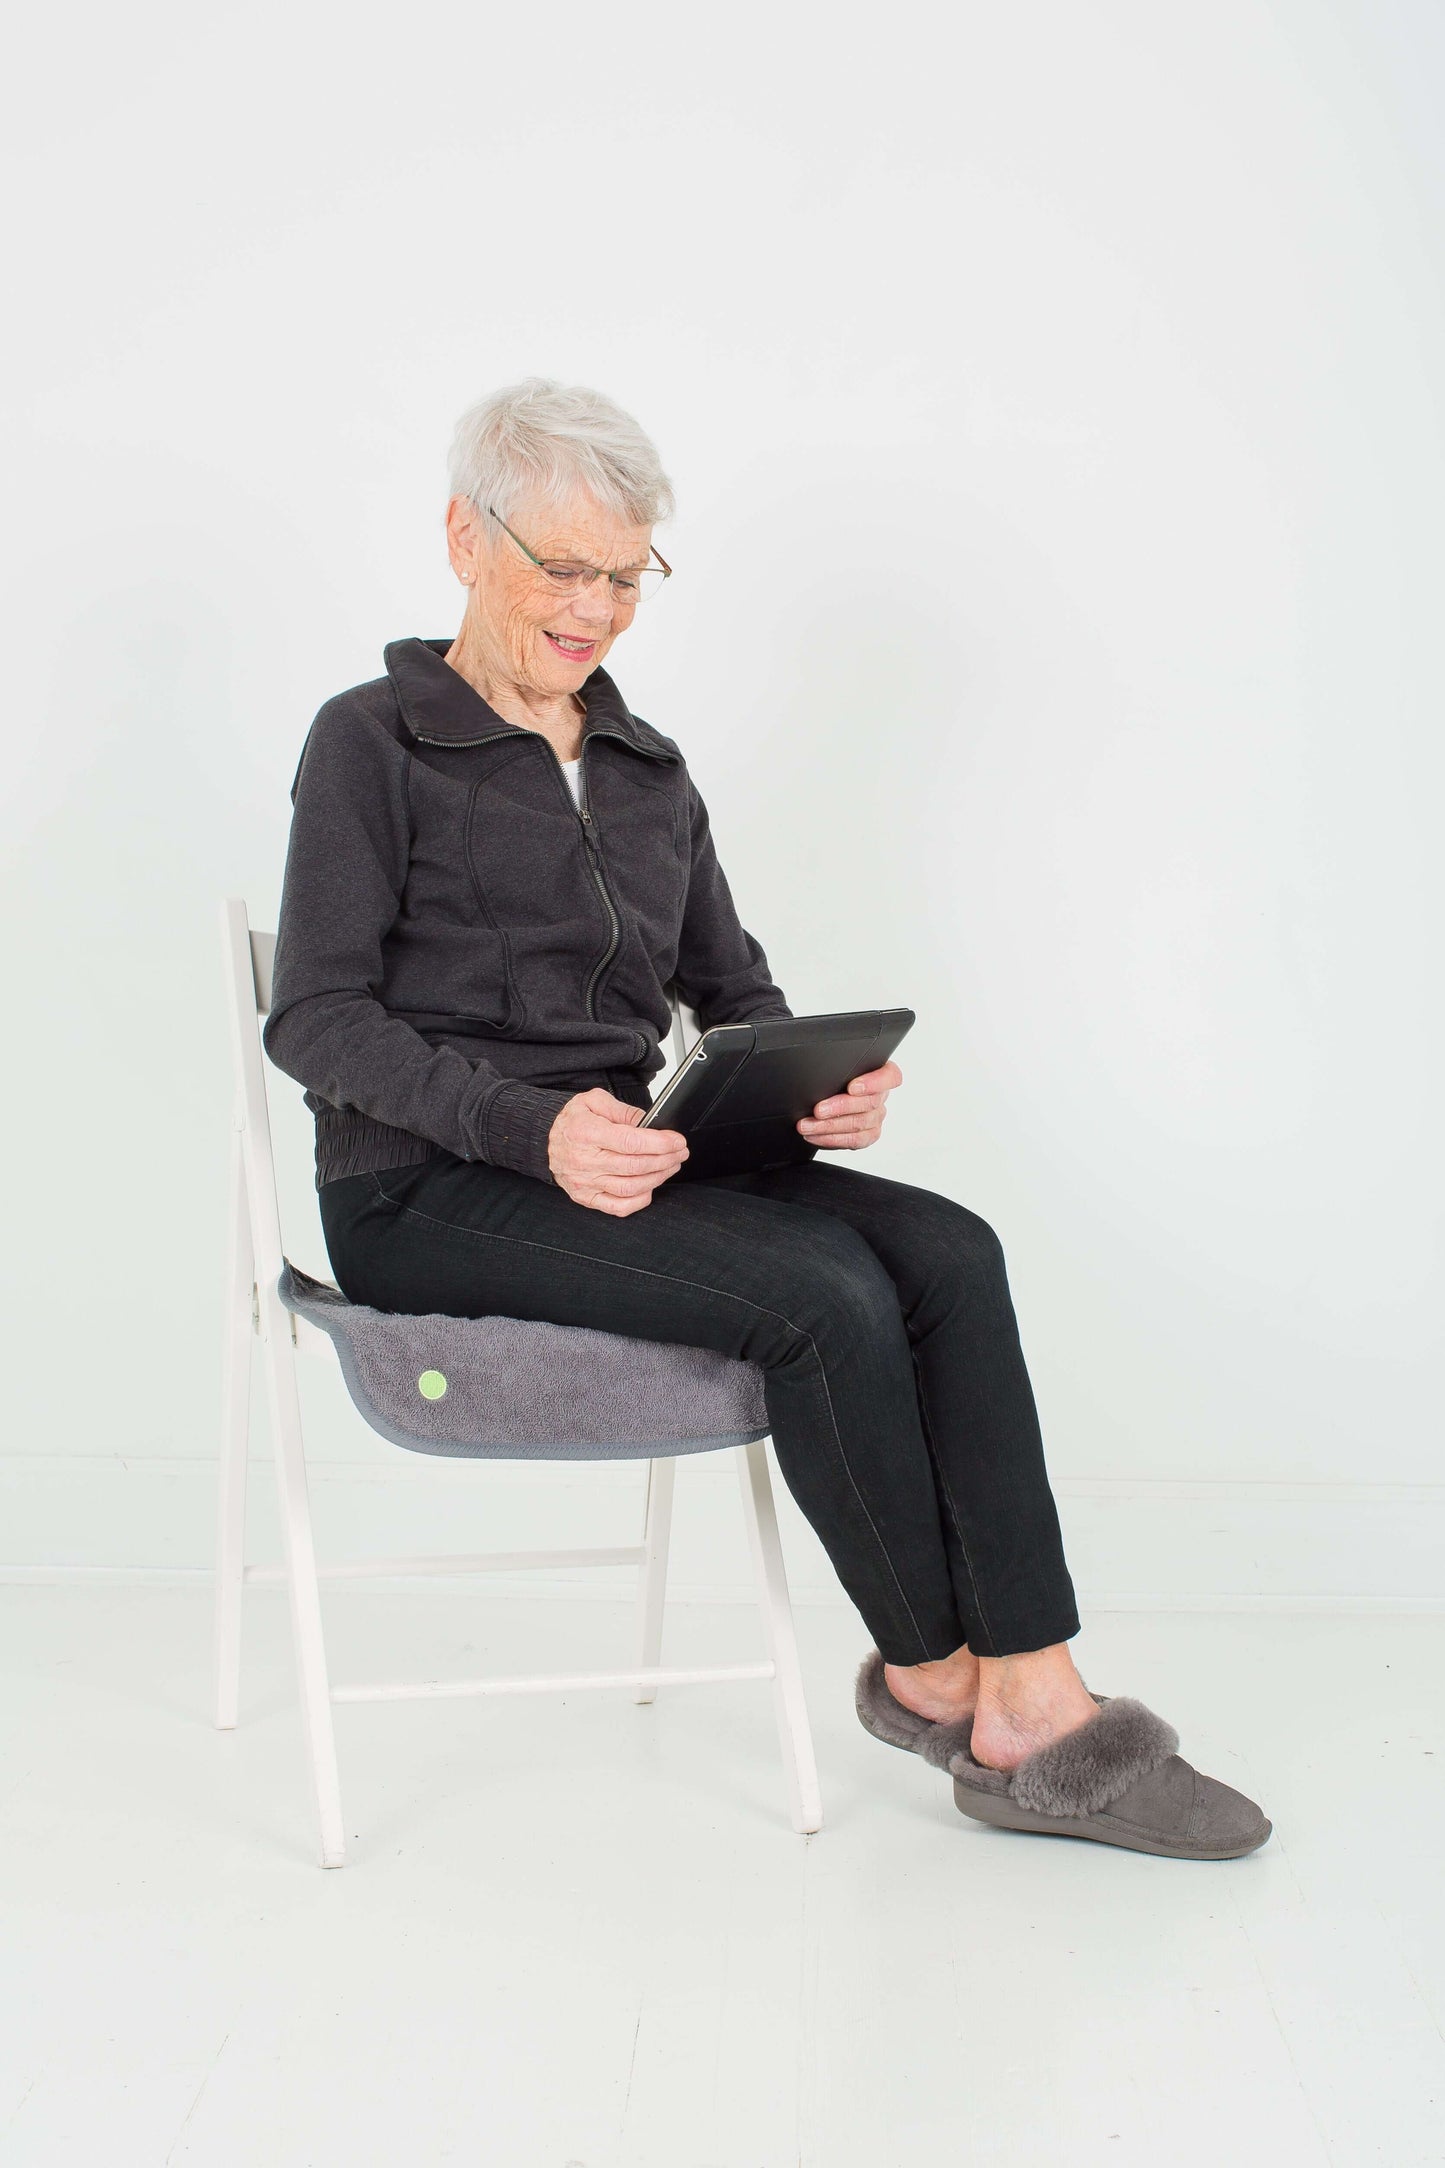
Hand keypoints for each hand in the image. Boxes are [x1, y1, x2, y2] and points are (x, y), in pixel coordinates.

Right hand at [549, 1088, 688, 1215]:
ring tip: (670, 1165)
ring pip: (631, 1187)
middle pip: (635, 1165)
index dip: (659, 1143)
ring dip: (658, 1177)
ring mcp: (585, 1183)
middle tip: (680, 1152)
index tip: (677, 1140)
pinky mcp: (586, 1198)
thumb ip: (622, 1110)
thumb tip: (648, 1122)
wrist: (545, 1141)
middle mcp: (584, 1161)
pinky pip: (618, 1207)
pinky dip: (640, 1200)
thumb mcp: (593, 1101)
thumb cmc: (572, 1122)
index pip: (630, 1142)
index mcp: (586, 1133)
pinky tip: (651, 1186)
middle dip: (665, 1159)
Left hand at [796, 1060, 902, 1152]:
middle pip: (870, 1103)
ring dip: (829, 1126)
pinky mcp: (868, 1135)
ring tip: (807, 1125)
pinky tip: (815, 1135)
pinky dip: (831, 1138)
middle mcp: (881, 1096)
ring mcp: (876, 1117)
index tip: (852, 1087)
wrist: (827, 1099)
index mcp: (881, 1074)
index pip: (890, 1076)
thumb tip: (818, 1069)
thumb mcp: (837, 1068)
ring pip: (859, 1124)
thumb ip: (837, 1068)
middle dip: (840, 1107)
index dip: (873, 1083)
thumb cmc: (834, 1079)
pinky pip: (854, 1140)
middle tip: (818, 1110)